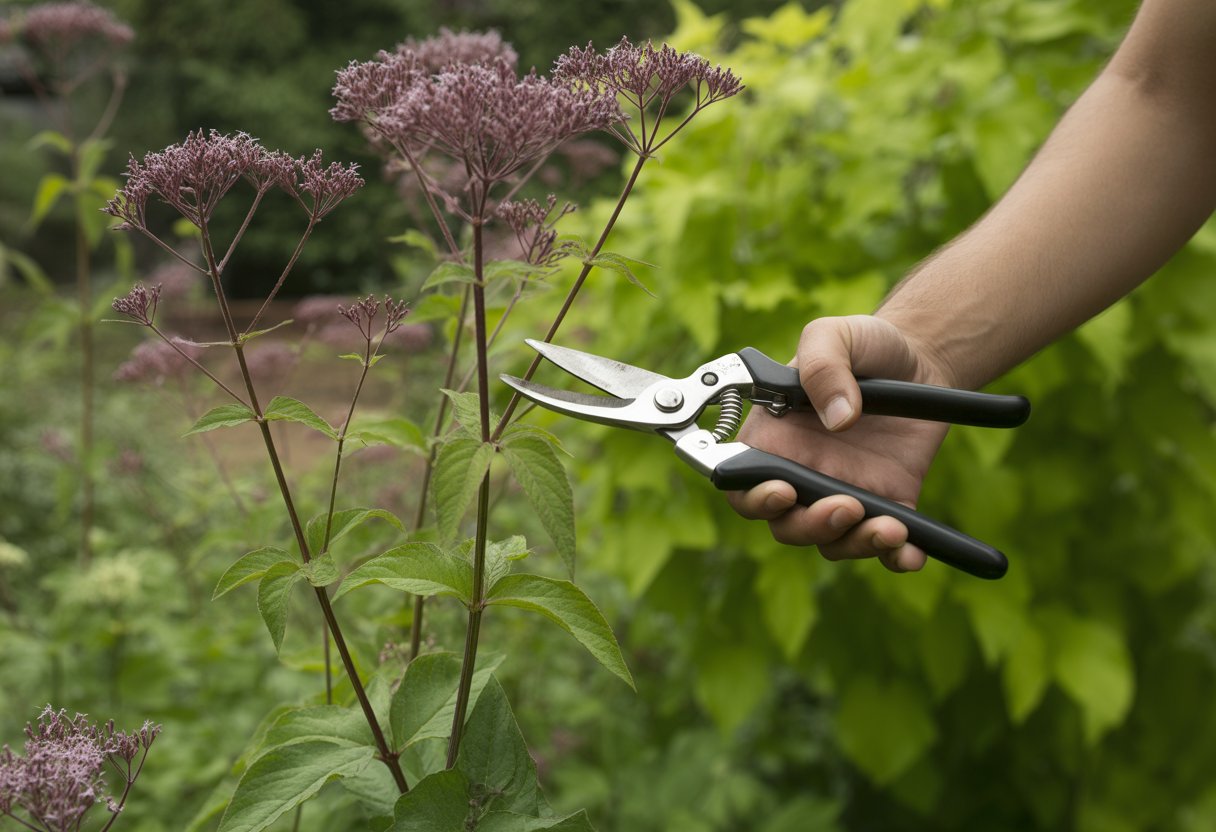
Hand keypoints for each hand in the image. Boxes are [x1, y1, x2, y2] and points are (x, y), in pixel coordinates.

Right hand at [726, 315, 954, 571]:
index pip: (743, 483)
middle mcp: (802, 473)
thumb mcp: (838, 335)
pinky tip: (911, 551)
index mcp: (774, 438)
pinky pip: (885, 547)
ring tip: (890, 527)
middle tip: (846, 505)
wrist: (922, 359)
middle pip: (786, 524)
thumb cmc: (865, 345)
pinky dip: (896, 558)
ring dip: (854, 543)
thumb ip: (824, 364)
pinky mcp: (889, 505)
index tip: (783, 490)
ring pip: (831, 542)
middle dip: (810, 526)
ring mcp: (844, 493)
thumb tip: (838, 418)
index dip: (753, 497)